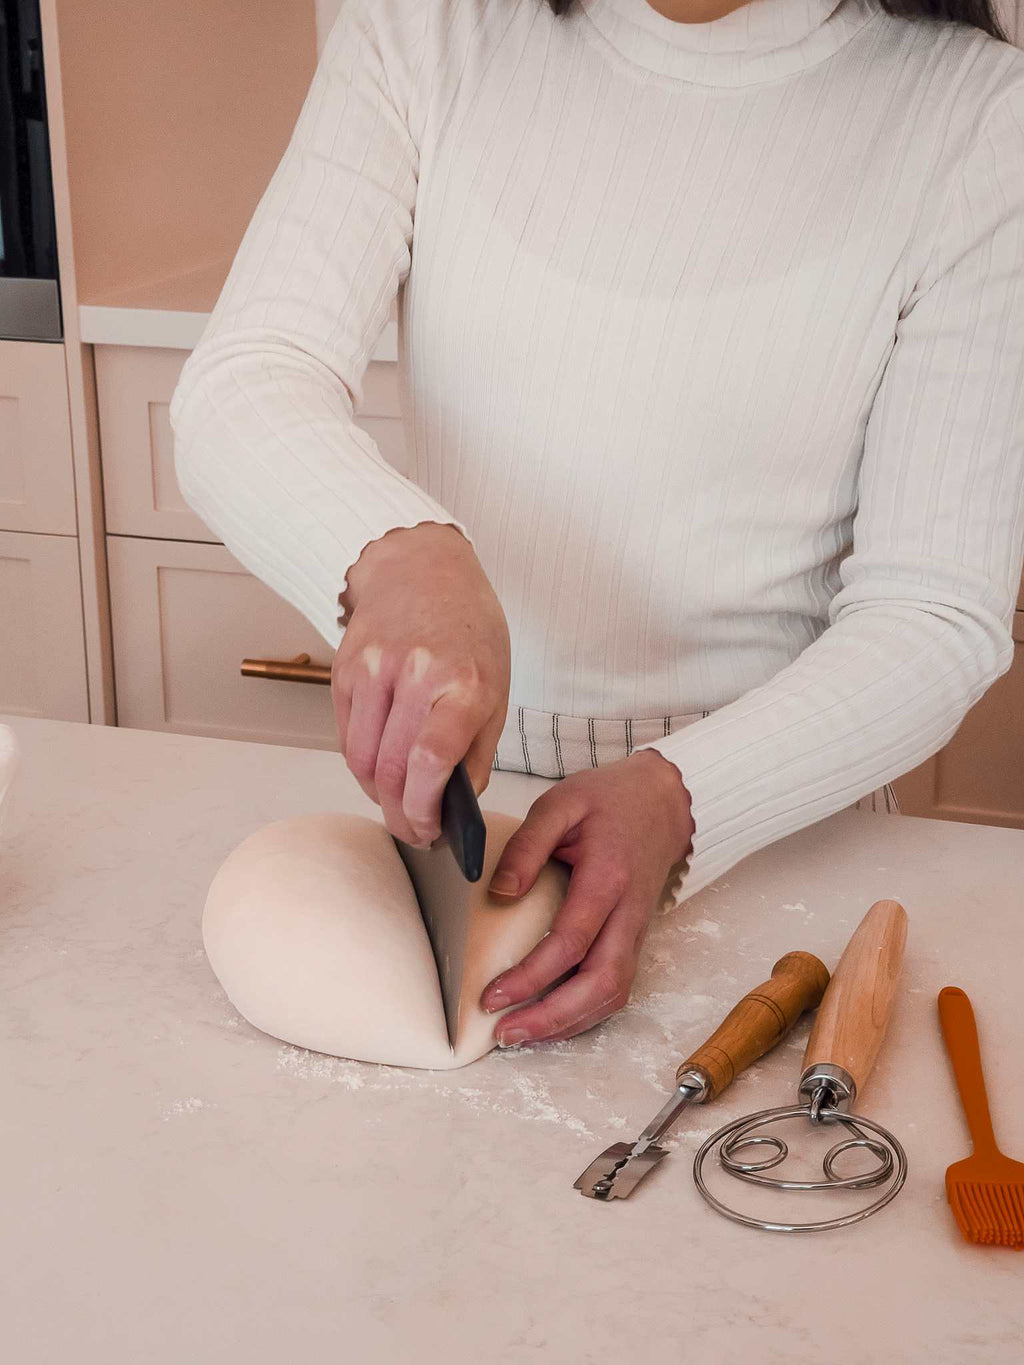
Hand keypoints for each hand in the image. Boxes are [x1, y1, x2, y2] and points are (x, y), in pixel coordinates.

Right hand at [332, 522, 510, 845]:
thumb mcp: (496, 687)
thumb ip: (476, 750)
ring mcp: (373, 670)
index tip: (430, 832)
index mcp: (463, 683)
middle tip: (414, 833)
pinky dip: (361, 765)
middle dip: (401, 815)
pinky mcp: (344, 670)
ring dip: (377, 795)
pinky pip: (346, 737)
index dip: (425, 809)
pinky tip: (380, 770)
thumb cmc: (469, 631)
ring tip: (398, 805)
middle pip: (391, 769)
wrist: (422, 570)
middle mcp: (415, 674)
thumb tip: (455, 807)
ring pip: (360, 760)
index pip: (431, 760)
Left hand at [480, 749, 694, 1044]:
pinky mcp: (634, 937)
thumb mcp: (560, 804)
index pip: (571, 943)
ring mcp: (636, 929)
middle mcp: (628, 912)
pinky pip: (616, 986)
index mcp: (608, 878)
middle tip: (505, 1032)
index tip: (491, 995)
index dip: (531, 977)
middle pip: (600, 983)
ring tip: (522, 1034)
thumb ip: (527, 846)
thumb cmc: (609, 800)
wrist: (662, 801)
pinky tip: (551, 1019)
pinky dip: (586, 1012)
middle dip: (552, 1017)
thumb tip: (499, 893)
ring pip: (614, 993)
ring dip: (569, 1022)